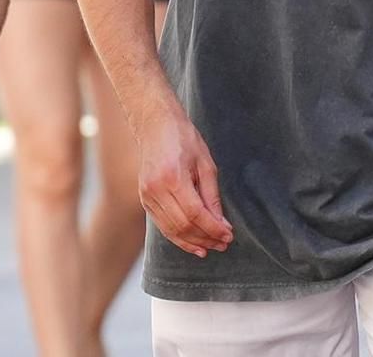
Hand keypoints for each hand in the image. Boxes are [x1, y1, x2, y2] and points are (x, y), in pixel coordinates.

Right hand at [134, 107, 231, 256]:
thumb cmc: (184, 139)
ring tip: (211, 247)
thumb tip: (221, 224)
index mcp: (173, 177)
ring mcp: (147, 196)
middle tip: (223, 243)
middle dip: (206, 238)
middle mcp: (156, 189)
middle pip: (183, 225)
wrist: (155, 125)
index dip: (213, 228)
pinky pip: (162, 225)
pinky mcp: (144, 199)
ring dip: (193, 242)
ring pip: (171, 230)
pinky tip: (193, 243)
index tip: (228, 235)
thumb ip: (212, 196)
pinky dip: (178, 237)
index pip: (196, 213)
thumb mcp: (205, 163)